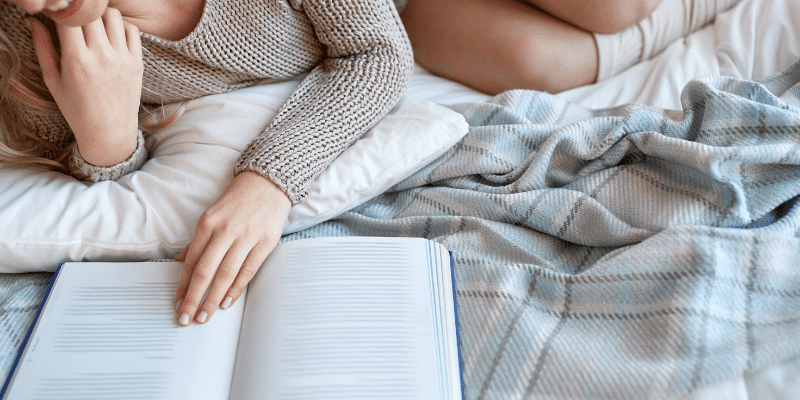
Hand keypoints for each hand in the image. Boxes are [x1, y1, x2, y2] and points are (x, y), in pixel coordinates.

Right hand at [29, 9, 142, 166]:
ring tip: (92, 24)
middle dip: (79, 11)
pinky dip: (120, 25)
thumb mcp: (53, 80)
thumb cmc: (76, 109)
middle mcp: (102, 56)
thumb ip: (42, 47)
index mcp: (77, 60)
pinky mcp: (137, 62)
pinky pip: (132, 29)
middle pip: (90, 12)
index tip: (57, 16)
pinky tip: (111, 33)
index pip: (68, 18)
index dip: (60, 12)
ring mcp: (122, 58)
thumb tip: (33, 20)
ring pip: (113, 15)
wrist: (109, 132)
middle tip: (74, 18)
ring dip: (100, 14)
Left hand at [174, 171, 291, 325]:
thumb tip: (182, 262)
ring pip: (226, 275)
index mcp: (208, 223)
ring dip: (213, 299)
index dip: (183, 285)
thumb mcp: (212, 215)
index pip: (192, 260)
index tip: (177, 302)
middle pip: (206, 271)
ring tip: (204, 316)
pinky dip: (236, 289)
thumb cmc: (239, 200)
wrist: (269, 183)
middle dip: (194, 298)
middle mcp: (226, 231)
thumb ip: (197, 240)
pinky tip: (226, 302)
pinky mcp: (265, 243)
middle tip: (186, 318)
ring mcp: (247, 237)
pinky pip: (248, 271)